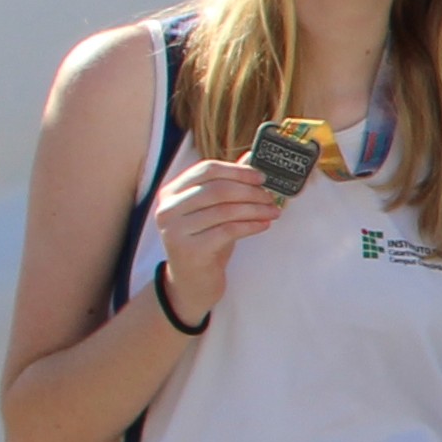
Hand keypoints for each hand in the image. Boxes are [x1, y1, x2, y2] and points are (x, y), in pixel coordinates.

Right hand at [153, 156, 279, 320]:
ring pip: (225, 210)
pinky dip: (250, 225)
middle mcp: (168, 209)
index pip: (206, 170)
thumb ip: (227, 185)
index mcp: (171, 192)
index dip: (237, 171)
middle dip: (250, 191)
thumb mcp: (213, 211)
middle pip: (217, 189)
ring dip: (255, 209)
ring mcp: (176, 230)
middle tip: (270, 196)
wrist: (192, 282)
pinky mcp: (190, 249)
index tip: (261, 177)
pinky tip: (264, 225)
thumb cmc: (206, 242)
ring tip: (273, 211)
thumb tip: (252, 158)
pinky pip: (228, 231)